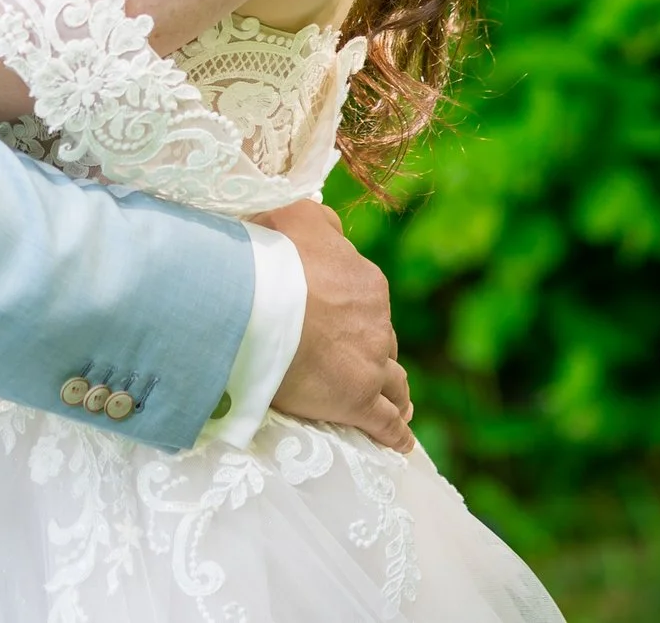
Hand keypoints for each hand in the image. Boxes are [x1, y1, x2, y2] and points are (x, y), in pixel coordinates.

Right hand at [257, 199, 413, 451]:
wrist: (259, 304)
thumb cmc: (271, 257)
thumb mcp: (294, 215)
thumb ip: (318, 220)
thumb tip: (331, 226)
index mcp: (365, 282)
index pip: (366, 298)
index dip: (350, 310)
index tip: (335, 319)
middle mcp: (377, 323)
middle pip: (381, 339)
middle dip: (372, 350)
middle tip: (357, 363)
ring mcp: (370, 364)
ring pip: (394, 380)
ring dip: (396, 391)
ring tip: (398, 403)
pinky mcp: (357, 401)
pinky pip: (385, 423)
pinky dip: (395, 434)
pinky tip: (400, 443)